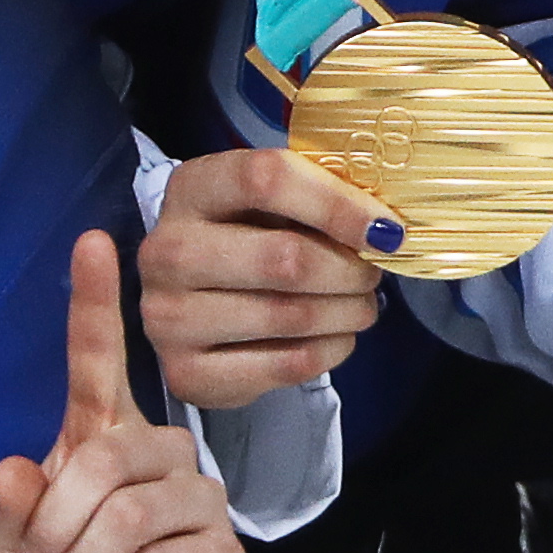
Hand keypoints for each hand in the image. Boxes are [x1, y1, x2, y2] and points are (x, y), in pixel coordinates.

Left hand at [0, 233, 239, 552]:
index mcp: (102, 441)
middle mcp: (159, 458)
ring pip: (138, 506)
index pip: (99, 364)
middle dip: (60, 517)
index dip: (94, 306)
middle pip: (112, 451)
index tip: (93, 242)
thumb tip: (16, 467)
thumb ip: (10, 514)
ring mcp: (198, 505)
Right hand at [135, 143, 390, 408]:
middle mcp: (166, 251)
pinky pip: (286, 364)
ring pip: (290, 315)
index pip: (268, 179)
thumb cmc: (247, 237)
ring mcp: (167, 317)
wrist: (191, 301)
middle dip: (349, 270)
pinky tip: (338, 336)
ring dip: (348, 312)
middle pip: (284, 258)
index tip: (385, 231)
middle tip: (372, 274)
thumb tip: (386, 229)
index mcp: (191, 188)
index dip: (338, 204)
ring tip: (361, 305)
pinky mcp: (185, 372)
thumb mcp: (271, 202)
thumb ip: (320, 198)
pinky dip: (331, 351)